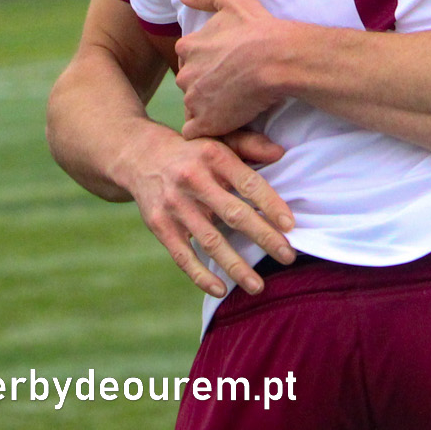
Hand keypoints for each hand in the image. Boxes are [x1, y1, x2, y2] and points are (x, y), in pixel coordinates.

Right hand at [112, 121, 293, 297]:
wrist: (139, 156)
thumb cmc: (192, 152)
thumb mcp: (218, 140)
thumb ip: (249, 145)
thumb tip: (281, 153)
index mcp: (212, 155)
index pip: (248, 182)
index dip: (270, 204)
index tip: (290, 225)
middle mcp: (192, 179)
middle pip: (233, 214)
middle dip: (263, 237)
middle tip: (288, 256)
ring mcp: (174, 204)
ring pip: (210, 241)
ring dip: (236, 266)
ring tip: (258, 286)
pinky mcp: (159, 224)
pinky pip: (182, 255)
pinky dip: (201, 275)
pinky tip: (221, 290)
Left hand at [175, 0, 298, 139]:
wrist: (277, 60)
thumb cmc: (258, 28)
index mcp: (187, 47)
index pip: (188, 58)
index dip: (206, 62)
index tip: (224, 65)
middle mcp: (185, 74)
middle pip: (189, 82)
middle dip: (204, 85)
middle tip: (230, 86)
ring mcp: (194, 100)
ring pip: (193, 106)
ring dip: (207, 107)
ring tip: (232, 105)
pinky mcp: (206, 123)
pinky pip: (195, 131)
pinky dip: (207, 128)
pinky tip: (224, 123)